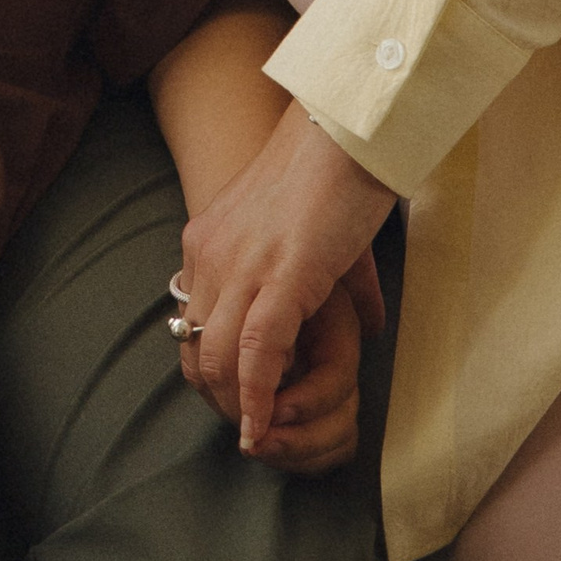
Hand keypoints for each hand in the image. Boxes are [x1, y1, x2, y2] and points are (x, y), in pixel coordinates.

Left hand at [175, 102, 395, 452]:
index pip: (190, 324)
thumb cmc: (336, 170)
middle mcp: (209, 254)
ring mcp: (240, 265)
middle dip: (219, 399)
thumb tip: (369, 323)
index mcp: (208, 240)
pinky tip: (264, 428)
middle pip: (194, 350)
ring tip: (263, 434)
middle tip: (253, 428)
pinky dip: (257, 399)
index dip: (210, 371)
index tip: (241, 401)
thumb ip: (324, 278)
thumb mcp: (308, 229)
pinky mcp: (281, 276)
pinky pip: (254, 354)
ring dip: (237, 408)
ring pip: (216, 360)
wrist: (346, 125)